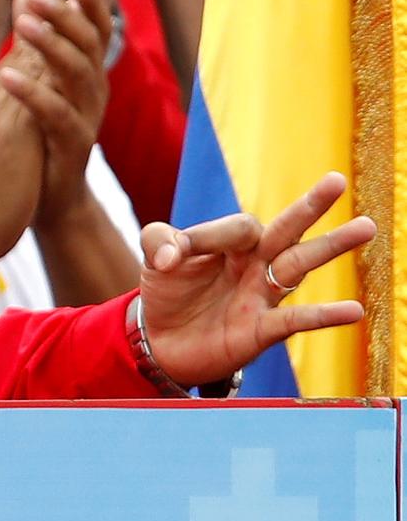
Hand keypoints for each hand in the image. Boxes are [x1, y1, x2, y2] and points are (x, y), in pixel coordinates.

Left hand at [0, 0, 110, 223]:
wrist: (46, 200)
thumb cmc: (39, 134)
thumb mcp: (37, 78)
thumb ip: (33, 36)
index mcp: (85, 73)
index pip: (94, 29)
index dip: (91, 3)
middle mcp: (93, 91)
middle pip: (87, 44)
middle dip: (64, 16)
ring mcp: (86, 118)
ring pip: (76, 74)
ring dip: (50, 46)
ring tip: (24, 24)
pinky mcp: (72, 145)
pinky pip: (53, 114)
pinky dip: (29, 92)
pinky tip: (2, 74)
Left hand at [141, 173, 372, 387]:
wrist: (163, 340)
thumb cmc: (169, 291)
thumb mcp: (154, 258)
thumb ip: (159, 242)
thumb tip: (173, 257)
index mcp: (231, 241)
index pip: (239, 227)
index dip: (209, 237)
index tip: (175, 257)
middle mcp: (254, 262)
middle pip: (286, 229)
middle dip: (309, 206)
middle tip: (337, 180)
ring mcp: (263, 294)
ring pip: (300, 264)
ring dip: (330, 246)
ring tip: (366, 226)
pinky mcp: (262, 329)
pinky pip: (297, 320)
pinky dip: (323, 316)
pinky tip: (353, 311)